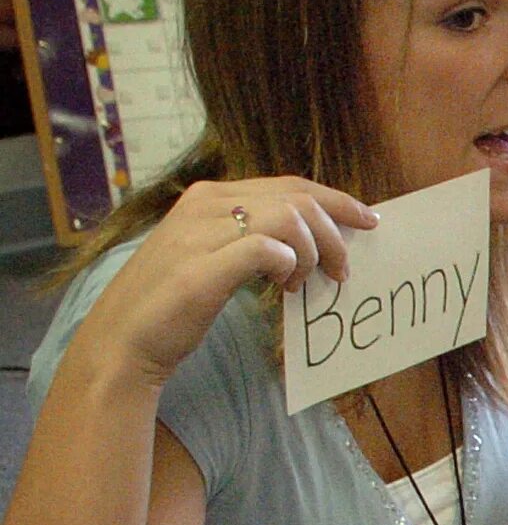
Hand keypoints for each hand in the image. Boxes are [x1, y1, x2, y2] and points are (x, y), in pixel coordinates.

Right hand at [77, 177, 377, 387]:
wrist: (123, 339)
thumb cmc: (172, 302)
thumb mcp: (212, 255)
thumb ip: (251, 239)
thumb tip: (307, 243)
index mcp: (207, 197)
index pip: (288, 185)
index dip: (335, 200)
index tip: (367, 221)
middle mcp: (203, 205)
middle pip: (296, 198)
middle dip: (333, 233)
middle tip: (339, 270)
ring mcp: (200, 234)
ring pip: (288, 218)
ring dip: (312, 252)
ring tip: (302, 283)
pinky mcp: (202, 269)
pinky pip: (265, 249)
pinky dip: (287, 265)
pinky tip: (283, 286)